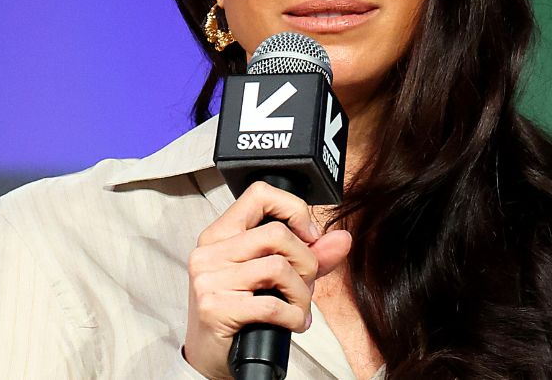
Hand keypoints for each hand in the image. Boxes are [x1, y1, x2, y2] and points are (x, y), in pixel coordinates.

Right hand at [182, 181, 351, 378]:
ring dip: (301, 294)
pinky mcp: (214, 307)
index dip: (293, 209)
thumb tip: (342, 239)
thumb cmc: (240, 313)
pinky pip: (271, 304)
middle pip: (277, 234)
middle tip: (306, 284)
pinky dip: (293, 316)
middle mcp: (210, 252)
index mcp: (221, 234)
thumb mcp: (274, 279)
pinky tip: (293, 323)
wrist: (210, 357)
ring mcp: (209, 279)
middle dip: (306, 262)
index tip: (308, 236)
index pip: (259, 194)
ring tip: (299, 307)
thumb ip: (310, 255)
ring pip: (278, 268)